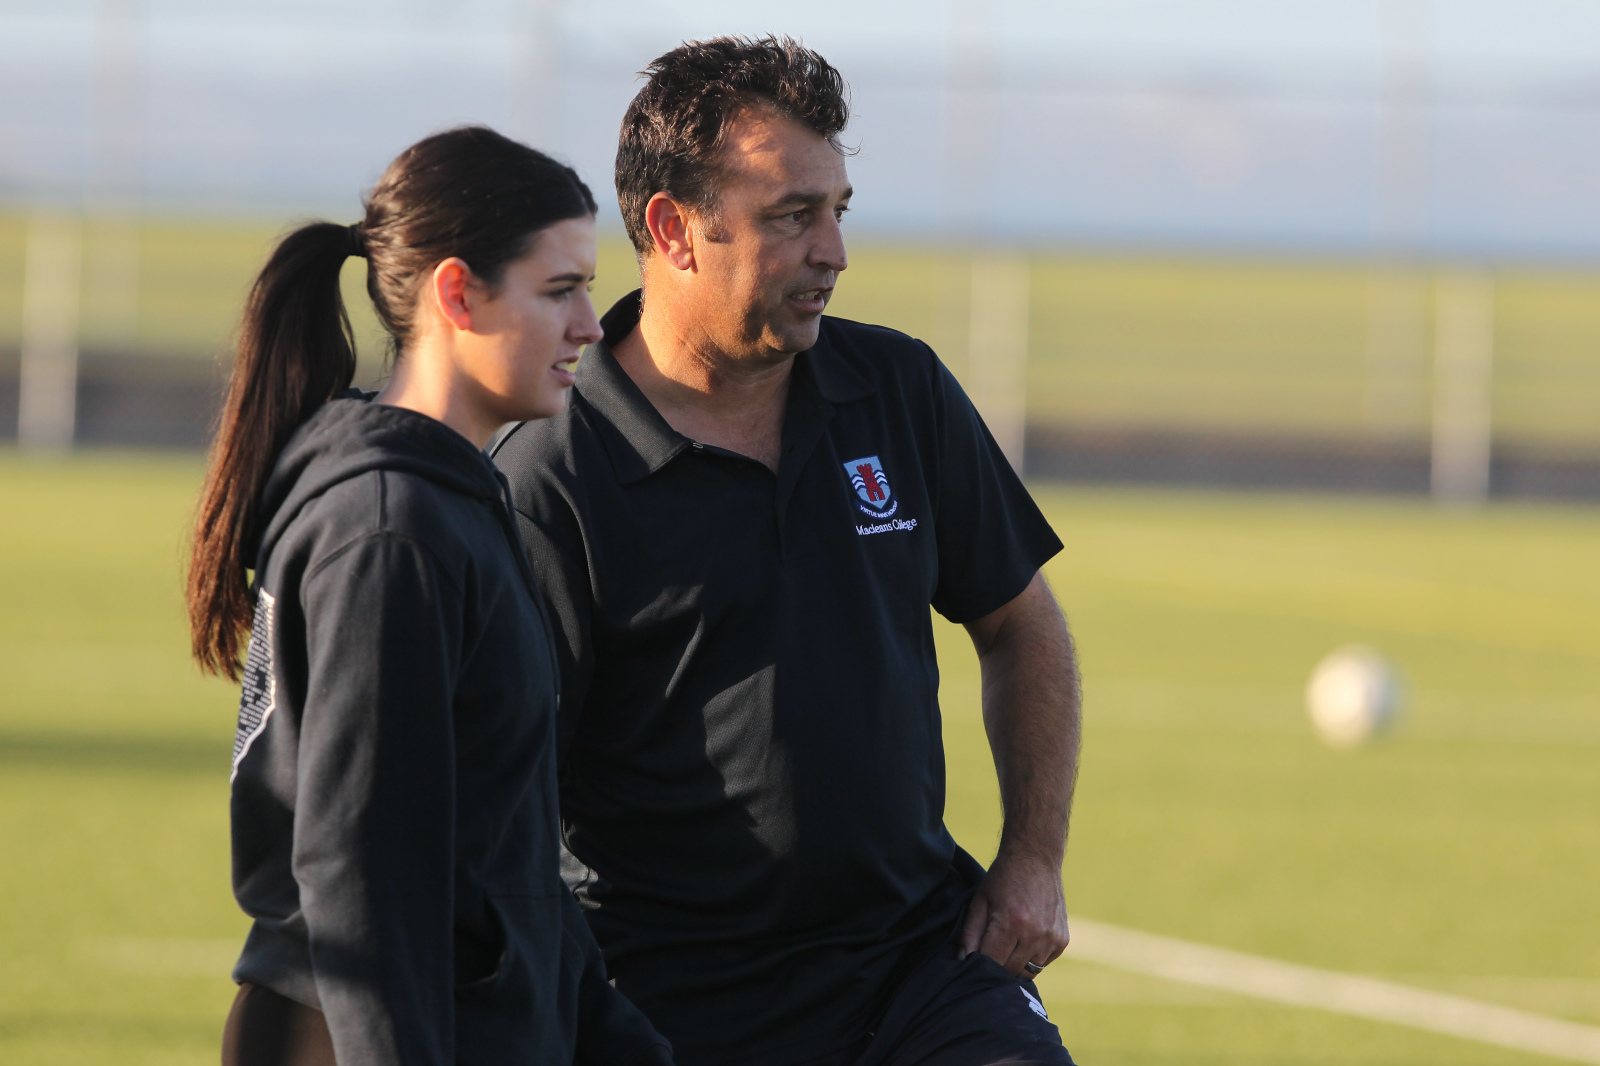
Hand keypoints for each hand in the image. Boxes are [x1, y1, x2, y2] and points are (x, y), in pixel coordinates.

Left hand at [957, 850, 1069, 977]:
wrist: (1036, 858)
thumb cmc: (1003, 879)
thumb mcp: (980, 901)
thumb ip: (970, 934)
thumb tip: (964, 961)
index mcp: (1011, 924)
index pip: (991, 964)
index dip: (979, 964)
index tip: (974, 958)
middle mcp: (1034, 934)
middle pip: (1010, 971)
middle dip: (996, 967)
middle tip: (990, 950)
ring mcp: (1051, 938)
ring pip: (1028, 972)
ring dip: (1015, 965)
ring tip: (1008, 944)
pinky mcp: (1062, 940)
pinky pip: (1043, 963)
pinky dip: (1031, 958)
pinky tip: (1025, 939)